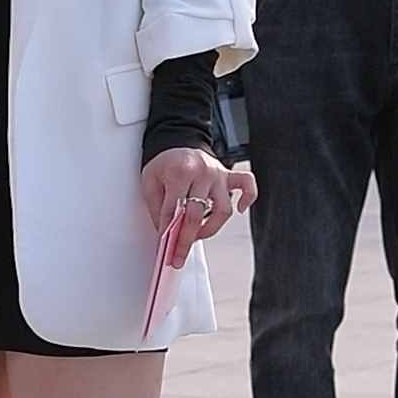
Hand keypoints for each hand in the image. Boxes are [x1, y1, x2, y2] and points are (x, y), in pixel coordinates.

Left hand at [141, 147, 257, 268]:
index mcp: (180, 172)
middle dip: (186, 240)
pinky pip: (247, 185)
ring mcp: (218, 174)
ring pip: (222, 210)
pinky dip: (248, 199)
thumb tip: (166, 232)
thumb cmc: (164, 164)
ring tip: (197, 236)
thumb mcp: (150, 181)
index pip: (174, 210)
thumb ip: (157, 207)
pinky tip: (239, 210)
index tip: (165, 250)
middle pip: (196, 215)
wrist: (177, 142)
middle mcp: (202, 172)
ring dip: (210, 229)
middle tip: (179, 255)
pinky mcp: (229, 175)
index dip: (168, 233)